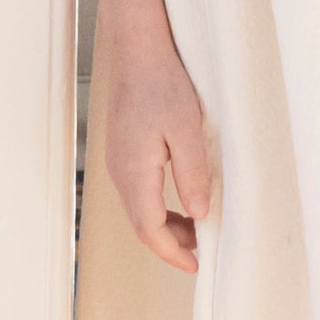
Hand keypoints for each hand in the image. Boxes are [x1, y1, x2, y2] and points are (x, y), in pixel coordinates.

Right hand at [106, 39, 211, 273]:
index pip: (150, 229)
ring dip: (164, 227)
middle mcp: (120, 172)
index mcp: (135, 171)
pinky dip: (157, 209)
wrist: (138, 53)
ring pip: (138, 211)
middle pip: (141, 225)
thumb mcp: (187, 129)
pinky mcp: (122, 154)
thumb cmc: (162, 84)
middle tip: (201, 252)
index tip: (195, 266)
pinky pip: (137, 193)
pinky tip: (179, 203)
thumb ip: (192, 173)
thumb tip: (198, 213)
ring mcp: (118, 163)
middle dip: (170, 245)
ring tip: (196, 230)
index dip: (172, 253)